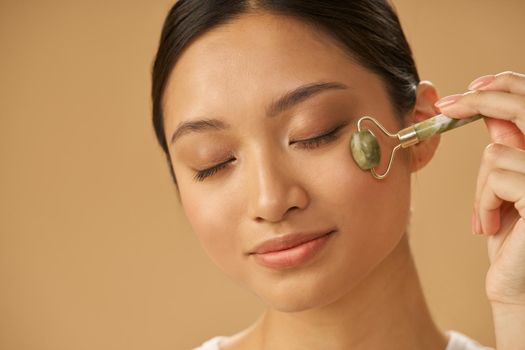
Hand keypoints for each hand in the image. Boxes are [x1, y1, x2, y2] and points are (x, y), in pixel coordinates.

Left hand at [435, 71, 524, 306]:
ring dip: (481, 190)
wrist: (517, 285)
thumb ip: (507, 152)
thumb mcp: (504, 189)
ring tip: (487, 219)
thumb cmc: (510, 238)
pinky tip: (490, 228)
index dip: (505, 86)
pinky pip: (497, 179)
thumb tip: (492, 116)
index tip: (470, 87)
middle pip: (523, 108)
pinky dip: (484, 203)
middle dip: (480, 98)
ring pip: (495, 155)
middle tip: (445, 104)